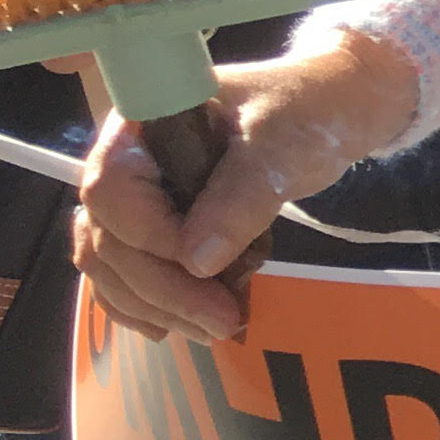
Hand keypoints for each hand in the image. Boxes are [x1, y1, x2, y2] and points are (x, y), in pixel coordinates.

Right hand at [74, 31, 423, 342]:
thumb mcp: (282, 148)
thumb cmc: (307, 114)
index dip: (149, 237)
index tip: (205, 268)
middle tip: (223, 323)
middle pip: (107, 233)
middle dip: (160, 287)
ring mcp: (138, 193)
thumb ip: (241, 197)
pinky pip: (124, 270)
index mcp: (142, 123)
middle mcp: (126, 159)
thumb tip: (195, 261)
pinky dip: (144, 302)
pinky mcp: (155, 222)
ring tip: (215, 329)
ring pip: (109, 260)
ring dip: (153, 303)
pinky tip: (174, 327)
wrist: (332, 110)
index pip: (111, 188)